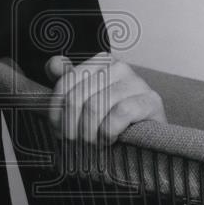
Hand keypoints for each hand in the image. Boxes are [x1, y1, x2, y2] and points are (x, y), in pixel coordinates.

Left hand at [45, 53, 166, 144]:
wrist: (145, 134)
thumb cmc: (111, 116)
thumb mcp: (84, 98)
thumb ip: (66, 80)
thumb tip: (52, 64)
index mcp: (100, 62)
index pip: (65, 83)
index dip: (56, 111)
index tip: (58, 130)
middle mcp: (119, 67)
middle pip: (77, 97)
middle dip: (71, 125)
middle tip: (74, 141)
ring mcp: (137, 82)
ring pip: (96, 106)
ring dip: (89, 132)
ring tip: (92, 143)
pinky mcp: (151, 100)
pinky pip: (120, 113)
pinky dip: (109, 131)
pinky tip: (109, 139)